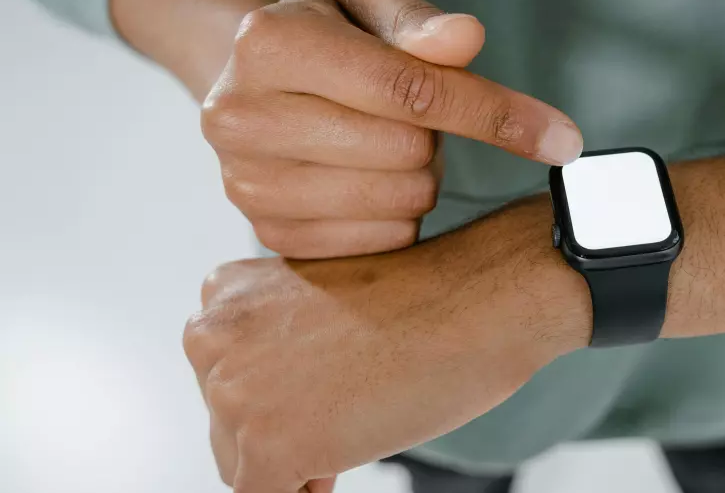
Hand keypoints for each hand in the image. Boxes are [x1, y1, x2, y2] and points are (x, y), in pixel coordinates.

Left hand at [183, 198, 590, 492]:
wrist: (474, 301)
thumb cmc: (423, 297)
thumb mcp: (322, 300)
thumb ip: (278, 340)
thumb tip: (274, 402)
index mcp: (225, 292)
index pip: (229, 375)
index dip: (284, 394)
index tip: (330, 383)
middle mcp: (210, 336)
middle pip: (227, 423)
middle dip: (285, 428)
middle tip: (352, 405)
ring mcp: (232, 392)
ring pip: (243, 464)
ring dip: (297, 458)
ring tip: (359, 418)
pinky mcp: (264, 445)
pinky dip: (306, 490)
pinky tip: (347, 456)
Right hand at [200, 0, 582, 257]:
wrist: (260, 81)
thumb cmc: (334, 31)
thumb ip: (420, 18)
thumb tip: (465, 38)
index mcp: (268, 42)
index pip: (406, 88)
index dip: (492, 111)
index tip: (562, 138)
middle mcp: (238, 116)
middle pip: (407, 149)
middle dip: (438, 135)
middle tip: (416, 116)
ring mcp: (247, 184)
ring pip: (400, 201)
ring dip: (422, 175)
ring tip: (389, 143)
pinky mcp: (267, 235)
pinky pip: (381, 242)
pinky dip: (401, 214)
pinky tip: (374, 181)